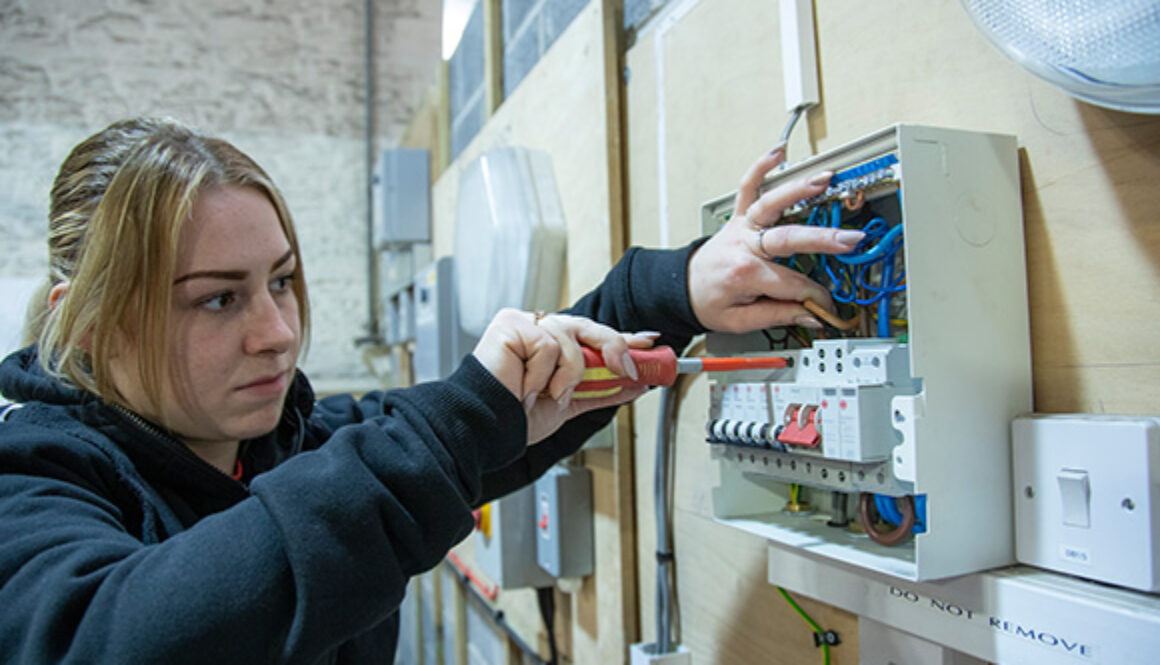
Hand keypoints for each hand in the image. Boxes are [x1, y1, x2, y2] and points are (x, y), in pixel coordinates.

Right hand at [471, 309, 655, 444]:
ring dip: (566, 375)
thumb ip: (602, 390)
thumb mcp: (571, 404)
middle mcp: (539, 330)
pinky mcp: (512, 325)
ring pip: (570, 338)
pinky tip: (525, 387)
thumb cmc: (516, 416)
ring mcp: (525, 324)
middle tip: (627, 368)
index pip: (593, 336)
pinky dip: (543, 374)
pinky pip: (549, 346)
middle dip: (614, 347)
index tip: (649, 342)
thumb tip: (636, 383)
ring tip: (546, 394)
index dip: (622, 338)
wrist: (488, 430)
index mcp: (552, 346)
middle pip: (588, 327)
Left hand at [687, 145, 863, 333]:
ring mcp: (741, 228)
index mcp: (745, 275)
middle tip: (849, 239)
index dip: (815, 297)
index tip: (828, 306)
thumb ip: (778, 316)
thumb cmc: (710, 302)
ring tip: (822, 180)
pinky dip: (760, 167)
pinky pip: (746, 187)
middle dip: (822, 239)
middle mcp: (743, 246)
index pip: (793, 285)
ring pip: (770, 204)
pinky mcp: (738, 217)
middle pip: (788, 239)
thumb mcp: (740, 321)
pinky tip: (777, 152)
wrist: (683, 289)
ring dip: (797, 190)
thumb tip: (811, 313)